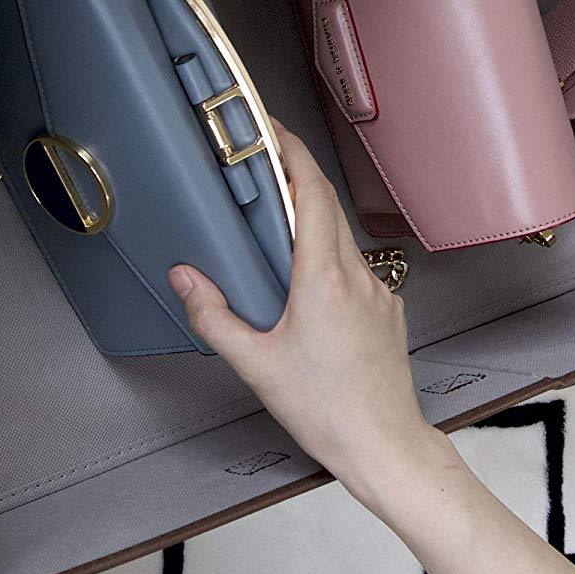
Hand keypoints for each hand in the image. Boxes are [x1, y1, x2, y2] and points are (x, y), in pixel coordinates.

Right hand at [169, 125, 456, 515]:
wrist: (383, 444)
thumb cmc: (326, 411)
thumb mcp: (256, 364)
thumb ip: (214, 316)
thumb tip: (186, 277)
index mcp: (324, 279)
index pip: (312, 192)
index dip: (292, 151)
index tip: (271, 128)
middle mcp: (357, 276)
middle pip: (327, 206)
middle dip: (296, 176)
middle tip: (262, 163)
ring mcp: (378, 292)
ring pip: (342, 239)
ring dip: (312, 222)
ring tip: (275, 225)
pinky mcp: (388, 310)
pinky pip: (355, 269)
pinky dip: (329, 260)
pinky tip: (306, 284)